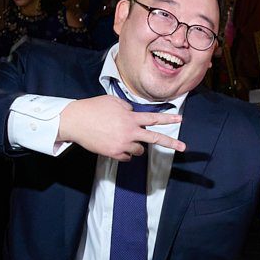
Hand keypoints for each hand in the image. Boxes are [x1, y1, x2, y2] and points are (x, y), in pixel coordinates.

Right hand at [57, 93, 184, 159]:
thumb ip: (127, 108)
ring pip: (139, 150)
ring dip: (136, 145)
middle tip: (183, 147)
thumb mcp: (113, 102)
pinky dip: (125, 152)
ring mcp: (122, 144)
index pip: (153, 118)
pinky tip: (115, 144)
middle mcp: (129, 132)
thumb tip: (134, 114)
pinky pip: (127, 157)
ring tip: (122, 138)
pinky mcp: (114, 153)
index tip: (180, 119)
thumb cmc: (93, 109)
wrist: (76, 122)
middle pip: (154, 139)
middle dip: (171, 143)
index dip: (168, 118)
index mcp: (130, 117)